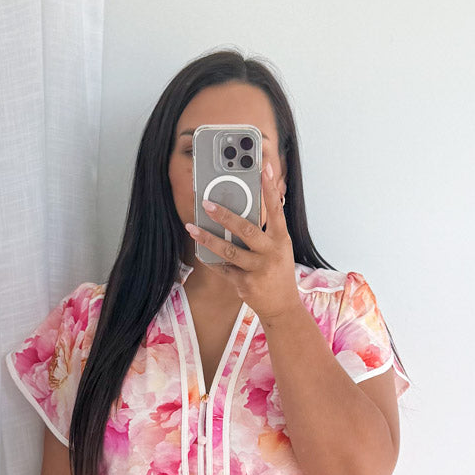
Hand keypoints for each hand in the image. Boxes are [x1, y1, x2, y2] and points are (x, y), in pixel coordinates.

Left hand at [184, 162, 299, 323]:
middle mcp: (272, 253)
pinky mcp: (246, 285)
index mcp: (282, 239)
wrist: (282, 308)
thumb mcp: (280, 248)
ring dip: (207, 238)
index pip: (277, 208)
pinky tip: (199, 251)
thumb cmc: (278, 272)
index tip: (263, 167)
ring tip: (191, 227)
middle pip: (246, 229)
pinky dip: (210, 260)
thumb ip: (269, 228)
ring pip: (229, 251)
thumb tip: (257, 202)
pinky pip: (223, 269)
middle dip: (224, 215)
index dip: (270, 187)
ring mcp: (258, 270)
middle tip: (206, 203)